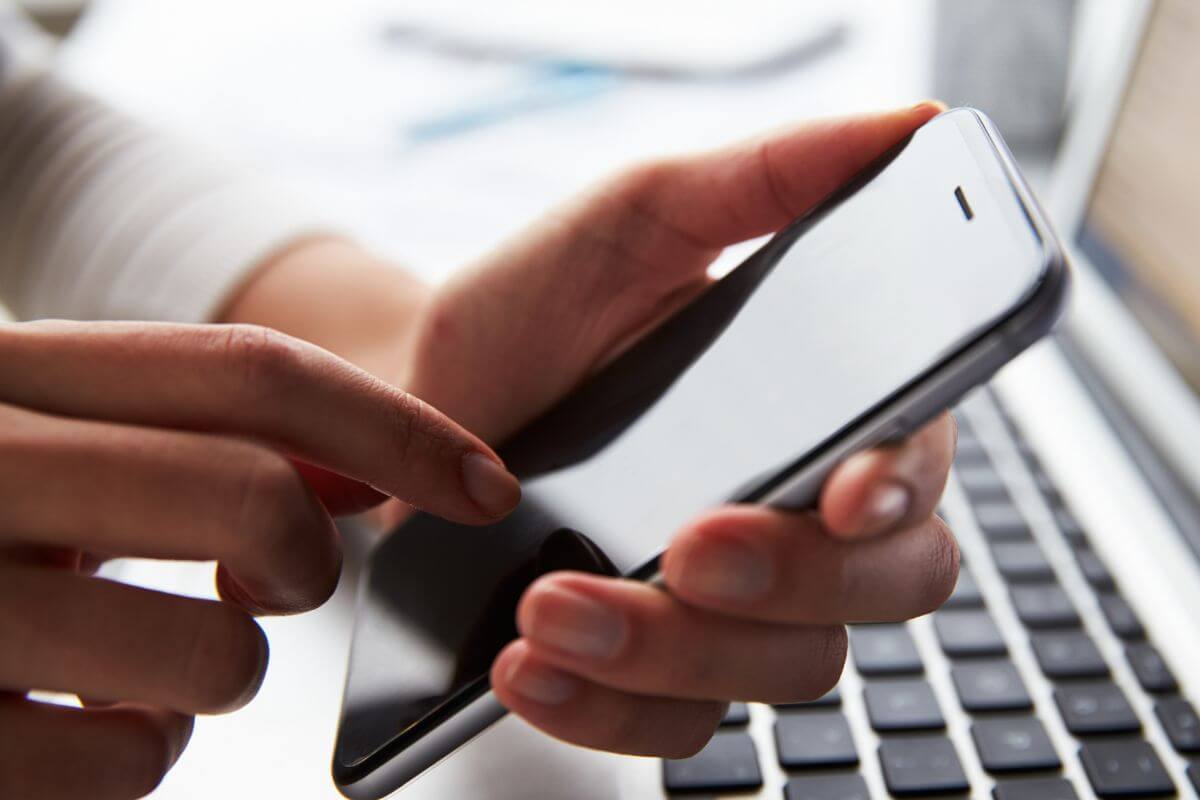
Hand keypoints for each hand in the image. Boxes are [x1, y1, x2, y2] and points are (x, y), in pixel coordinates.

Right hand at [0, 321, 518, 798]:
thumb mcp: (45, 444)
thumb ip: (191, 435)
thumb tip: (358, 462)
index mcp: (4, 374)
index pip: (248, 372)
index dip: (396, 425)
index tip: (485, 483)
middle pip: (251, 497)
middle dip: (306, 557)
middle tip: (275, 578)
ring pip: (214, 655)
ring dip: (216, 670)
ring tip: (133, 656)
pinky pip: (132, 763)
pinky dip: (141, 751)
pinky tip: (75, 716)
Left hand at [401, 102, 957, 755]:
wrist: (422, 404)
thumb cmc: (535, 308)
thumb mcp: (638, 218)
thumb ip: (767, 178)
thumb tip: (909, 130)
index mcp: (822, 409)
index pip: (915, 468)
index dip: (902, 488)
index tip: (845, 489)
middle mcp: (797, 517)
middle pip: (875, 592)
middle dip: (786, 580)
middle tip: (687, 544)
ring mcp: (731, 607)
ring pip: (779, 673)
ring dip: (669, 652)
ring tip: (550, 606)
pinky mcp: (656, 671)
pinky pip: (675, 730)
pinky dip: (608, 713)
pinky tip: (531, 670)